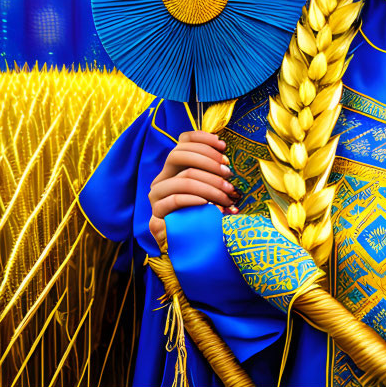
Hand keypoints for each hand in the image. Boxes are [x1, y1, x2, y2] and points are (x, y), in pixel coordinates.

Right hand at [147, 130, 239, 252]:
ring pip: (183, 179)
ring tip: (228, 196)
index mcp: (175, 168)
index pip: (183, 141)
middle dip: (208, 161)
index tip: (224, 145)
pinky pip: (176, 200)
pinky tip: (209, 204)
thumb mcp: (212, 191)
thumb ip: (214, 175)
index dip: (203, 138)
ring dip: (210, 186)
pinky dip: (196, 200)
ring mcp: (157, 196)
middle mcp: (163, 178)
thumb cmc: (204, 215)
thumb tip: (227, 162)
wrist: (190, 248)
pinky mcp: (156, 214)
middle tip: (229, 174)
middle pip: (179, 154)